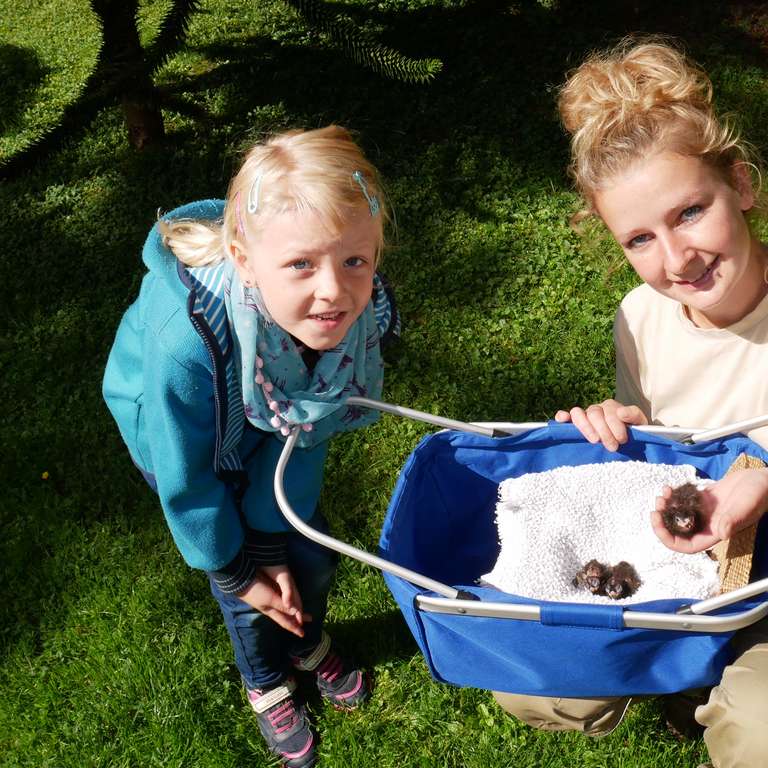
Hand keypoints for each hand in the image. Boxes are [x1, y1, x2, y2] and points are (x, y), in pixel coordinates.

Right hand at [237, 565, 311, 636]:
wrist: (242, 579)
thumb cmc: (256, 591)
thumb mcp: (270, 599)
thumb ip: (283, 606)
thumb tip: (297, 614)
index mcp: (271, 610)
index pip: (285, 621)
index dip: (294, 628)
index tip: (302, 635)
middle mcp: (271, 606)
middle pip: (286, 614)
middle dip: (296, 618)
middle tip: (309, 619)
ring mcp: (268, 599)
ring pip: (284, 607)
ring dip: (293, 610)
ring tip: (300, 613)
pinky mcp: (268, 590)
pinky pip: (281, 599)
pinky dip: (287, 602)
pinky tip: (287, 601)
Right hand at [554, 399, 647, 451]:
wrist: (626, 444)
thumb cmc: (631, 435)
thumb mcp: (639, 424)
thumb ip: (634, 415)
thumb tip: (621, 413)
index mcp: (611, 407)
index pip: (610, 410)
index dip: (615, 425)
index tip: (622, 439)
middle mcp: (596, 409)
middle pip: (594, 413)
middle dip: (604, 431)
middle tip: (612, 446)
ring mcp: (583, 416)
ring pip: (578, 413)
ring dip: (585, 427)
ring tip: (594, 440)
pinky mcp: (573, 424)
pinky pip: (564, 416)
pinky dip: (562, 417)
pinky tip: (563, 421)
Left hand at [652, 468, 767, 553]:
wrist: (762, 480)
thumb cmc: (758, 495)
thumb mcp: (745, 507)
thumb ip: (732, 520)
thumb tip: (721, 534)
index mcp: (715, 533)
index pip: (687, 546)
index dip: (669, 540)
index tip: (658, 524)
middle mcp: (707, 524)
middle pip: (677, 531)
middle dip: (663, 521)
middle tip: (657, 506)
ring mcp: (704, 511)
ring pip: (677, 515)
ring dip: (666, 507)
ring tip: (663, 494)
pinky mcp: (703, 499)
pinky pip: (682, 501)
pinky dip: (673, 496)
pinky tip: (669, 487)